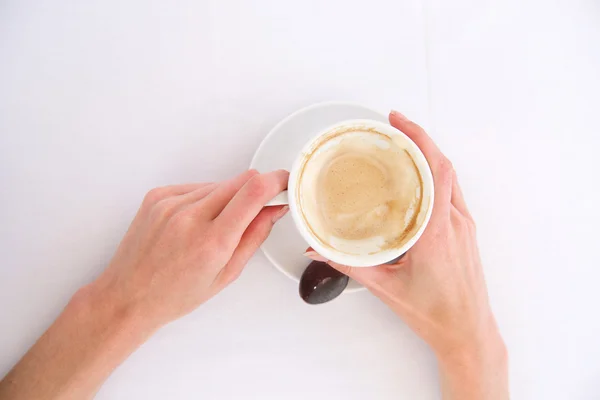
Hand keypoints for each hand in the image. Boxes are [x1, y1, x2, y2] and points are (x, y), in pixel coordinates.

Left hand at [94, 169, 288, 328]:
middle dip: (254, 192)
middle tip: (253, 212)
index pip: (254, 192)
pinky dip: (203, 200)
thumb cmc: (175, 294)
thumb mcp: (226, 274)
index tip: (284, 183)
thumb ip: (254, 236)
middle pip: (241, 181)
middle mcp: (190, 216)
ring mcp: (170, 203)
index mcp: (212, 241)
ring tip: (213, 228)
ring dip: (227, 199)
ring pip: (219, 184)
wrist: (128, 296)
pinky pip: (196, 187)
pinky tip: (194, 223)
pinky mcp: (157, 195)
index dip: (276, 181)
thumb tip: (274, 208)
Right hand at [305, 111, 506, 398]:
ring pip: (450, 177)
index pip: (435, 172)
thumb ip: (348, 265)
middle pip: (443, 165)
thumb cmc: (436, 314)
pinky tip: (419, 176)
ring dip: (429, 155)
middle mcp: (455, 223)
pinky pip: (453, 192)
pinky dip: (437, 174)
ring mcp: (465, 225)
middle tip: (395, 124)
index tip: (398, 123)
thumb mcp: (386, 288)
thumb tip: (320, 249)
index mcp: (436, 232)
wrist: (468, 332)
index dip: (419, 140)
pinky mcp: (466, 232)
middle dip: (420, 138)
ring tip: (404, 144)